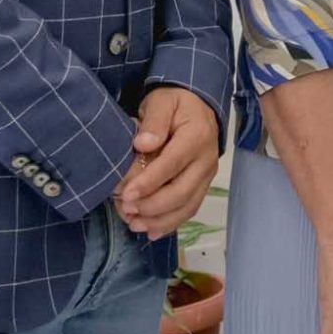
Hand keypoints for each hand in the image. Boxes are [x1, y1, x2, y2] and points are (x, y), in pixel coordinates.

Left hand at [115, 86, 220, 237]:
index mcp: (197, 136)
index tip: (126, 194)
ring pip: (187, 206)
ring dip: (159, 220)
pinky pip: (189, 209)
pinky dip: (170, 223)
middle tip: (125, 209)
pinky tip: (150, 231)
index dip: (149, 182)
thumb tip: (144, 144)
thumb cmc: (175, 104)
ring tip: (133, 224)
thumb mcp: (161, 102)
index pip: (172, 164)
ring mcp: (207, 175)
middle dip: (152, 206)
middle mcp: (207, 159)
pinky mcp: (202, 185)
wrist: (197, 106)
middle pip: (181, 191)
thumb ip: (154, 121)